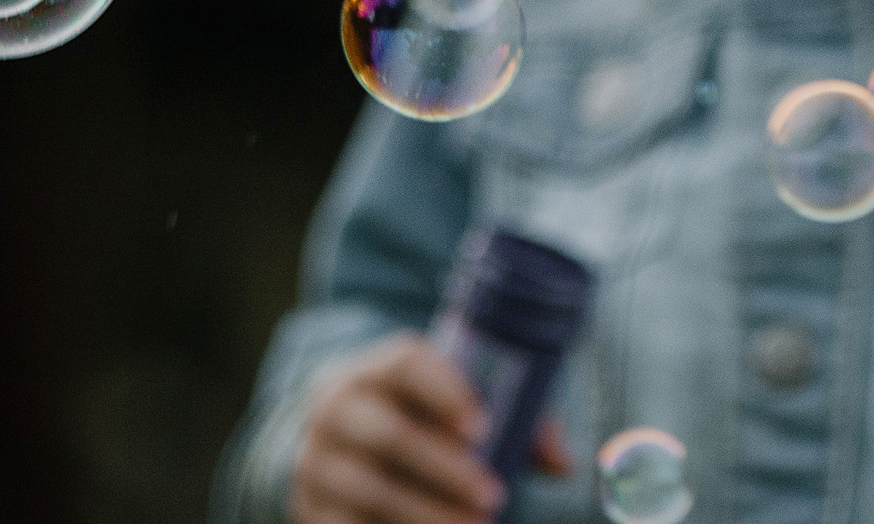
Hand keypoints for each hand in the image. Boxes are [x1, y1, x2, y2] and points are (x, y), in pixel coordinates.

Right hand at [288, 334, 503, 523]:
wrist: (337, 442)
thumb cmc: (417, 418)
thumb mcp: (451, 404)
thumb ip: (512, 420)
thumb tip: (562, 462)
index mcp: (375, 367)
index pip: (406, 364)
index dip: (445, 391)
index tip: (484, 427)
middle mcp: (337, 407)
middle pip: (391, 435)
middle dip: (447, 470)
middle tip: (496, 497)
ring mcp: (317, 461)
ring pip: (372, 489)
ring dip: (428, 514)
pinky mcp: (311, 509)